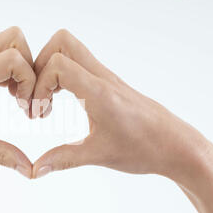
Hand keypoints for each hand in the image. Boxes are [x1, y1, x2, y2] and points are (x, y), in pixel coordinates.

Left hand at [0, 27, 35, 177]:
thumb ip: (2, 156)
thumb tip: (31, 170)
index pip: (12, 59)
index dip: (29, 80)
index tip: (26, 107)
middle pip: (12, 38)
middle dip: (29, 65)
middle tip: (25, 96)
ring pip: (4, 44)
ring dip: (20, 68)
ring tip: (18, 99)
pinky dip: (9, 72)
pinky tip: (7, 97)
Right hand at [31, 29, 208, 184]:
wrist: (177, 145)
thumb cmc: (143, 149)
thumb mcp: (99, 155)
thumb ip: (63, 159)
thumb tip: (35, 171)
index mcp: (99, 92)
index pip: (57, 65)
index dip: (38, 85)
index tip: (39, 113)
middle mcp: (102, 77)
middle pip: (62, 42)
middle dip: (39, 66)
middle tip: (38, 97)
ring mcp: (107, 77)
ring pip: (71, 49)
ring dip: (51, 70)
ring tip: (48, 102)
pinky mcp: (110, 83)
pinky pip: (80, 65)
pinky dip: (63, 76)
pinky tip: (63, 103)